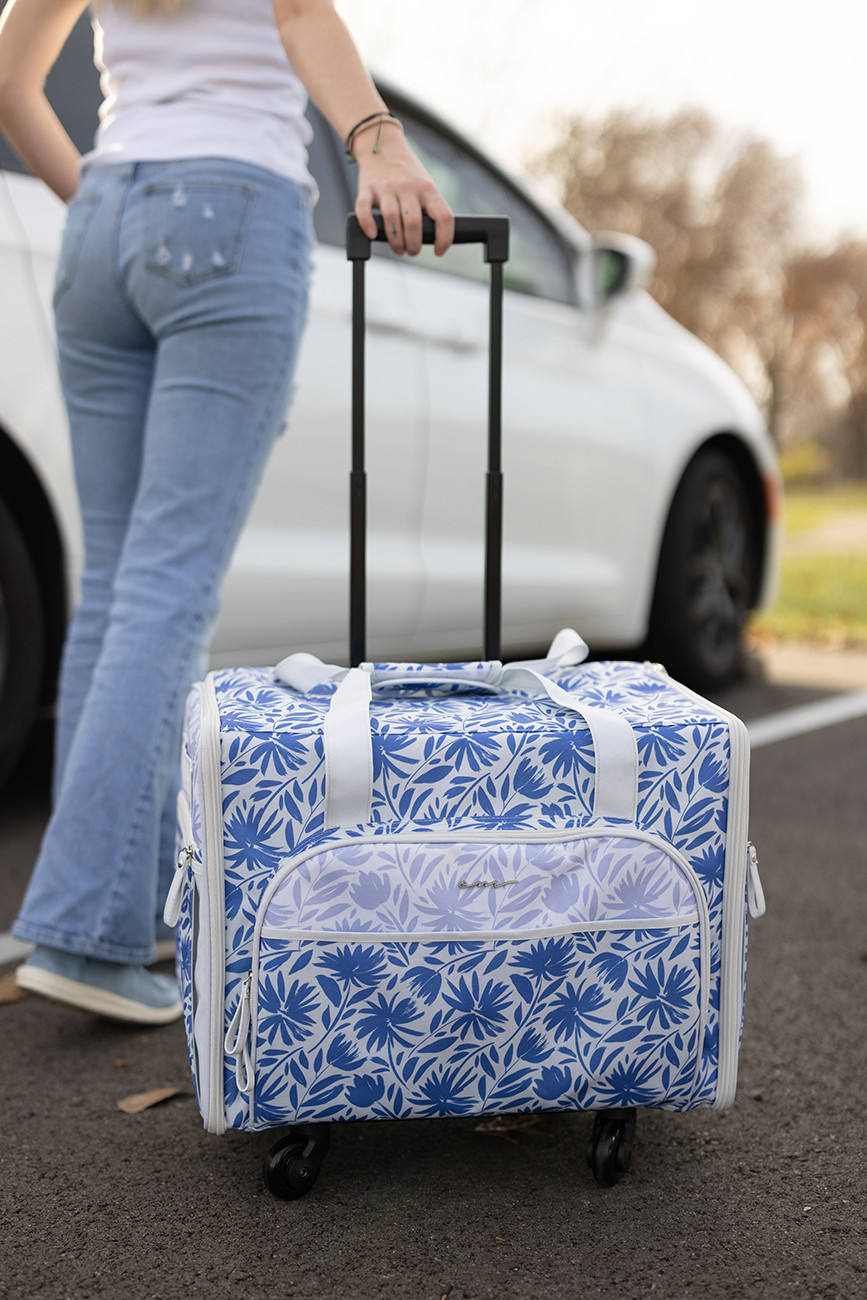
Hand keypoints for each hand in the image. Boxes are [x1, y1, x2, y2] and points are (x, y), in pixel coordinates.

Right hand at [353, 124, 453, 257]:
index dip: (444, 239)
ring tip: (398, 248)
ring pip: (391, 219)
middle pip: (413, 223)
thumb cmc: (407, 173)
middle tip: (411, 250)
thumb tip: (432, 239)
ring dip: (395, 241)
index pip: (443, 216)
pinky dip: (367, 225)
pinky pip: (364, 209)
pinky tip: (373, 234)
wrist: (383, 145)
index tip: (439, 251)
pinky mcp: (367, 188)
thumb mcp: (426, 186)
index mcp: (427, 188)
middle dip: (414, 245)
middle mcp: (408, 186)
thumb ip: (430, 208)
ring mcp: (386, 187)